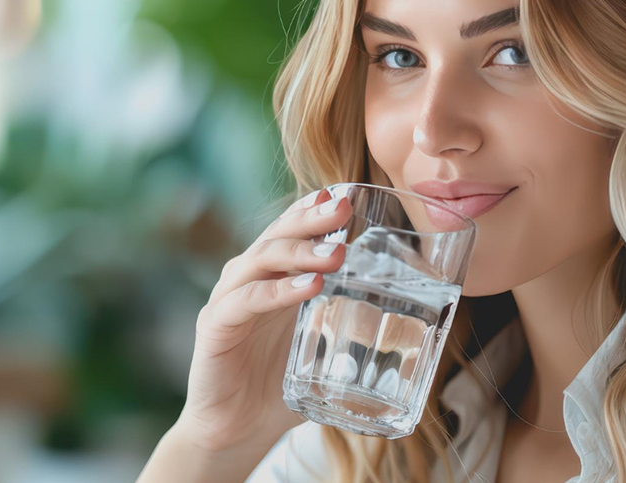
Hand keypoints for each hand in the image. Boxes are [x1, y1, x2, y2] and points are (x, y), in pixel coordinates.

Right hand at [177, 188, 351, 452]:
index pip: (289, 230)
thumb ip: (346, 327)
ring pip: (261, 259)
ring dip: (300, 252)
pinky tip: (309, 287)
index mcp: (270, 278)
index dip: (312, 209)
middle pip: (277, 235)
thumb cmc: (277, 386)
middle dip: (311, 219)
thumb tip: (410, 324)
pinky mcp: (214, 326)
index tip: (344, 193)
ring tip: (336, 252)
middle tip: (343, 208)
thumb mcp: (318, 348)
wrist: (234, 431)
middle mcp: (245, 280)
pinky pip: (246, 300)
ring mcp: (228, 300)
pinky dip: (279, 291)